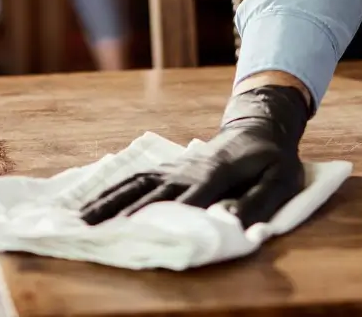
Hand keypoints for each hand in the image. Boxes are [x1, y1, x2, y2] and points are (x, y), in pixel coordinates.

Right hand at [77, 85, 309, 228]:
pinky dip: (112, 190)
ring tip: (80, 219)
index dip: (167, 212)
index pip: (190, 196)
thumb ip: (258, 202)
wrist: (259, 128)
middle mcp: (189, 169)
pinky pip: (136, 178)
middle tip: (95, 232)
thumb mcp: (280, 181)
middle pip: (152, 192)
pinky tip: (93, 202)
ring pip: (137, 183)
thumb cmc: (272, 161)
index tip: (140, 229)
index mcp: (217, 173)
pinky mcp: (169, 168)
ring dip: (108, 200)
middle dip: (124, 212)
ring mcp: (175, 167)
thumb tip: (232, 223)